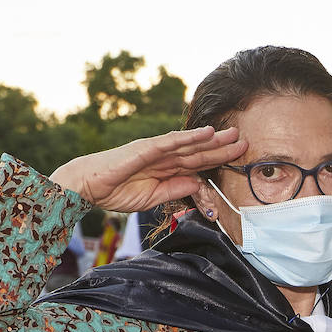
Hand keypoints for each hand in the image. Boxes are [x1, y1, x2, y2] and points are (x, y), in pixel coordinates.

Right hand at [49, 126, 245, 211]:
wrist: (87, 187)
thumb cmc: (116, 191)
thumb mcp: (153, 197)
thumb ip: (175, 190)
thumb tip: (197, 184)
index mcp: (166, 169)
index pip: (198, 163)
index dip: (219, 159)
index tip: (240, 157)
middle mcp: (164, 156)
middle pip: (198, 151)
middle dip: (222, 146)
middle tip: (245, 139)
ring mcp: (155, 151)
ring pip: (188, 144)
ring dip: (211, 139)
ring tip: (232, 134)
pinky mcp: (144, 149)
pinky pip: (170, 143)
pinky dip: (188, 138)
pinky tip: (205, 134)